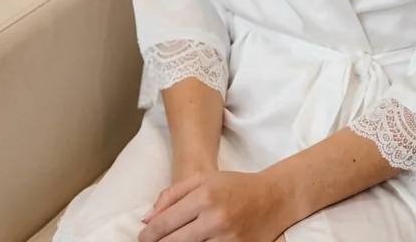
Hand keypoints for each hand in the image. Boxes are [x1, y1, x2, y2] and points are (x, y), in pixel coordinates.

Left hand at [139, 170, 287, 241]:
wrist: (273, 198)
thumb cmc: (234, 186)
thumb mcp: (203, 178)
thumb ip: (172, 194)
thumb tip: (146, 218)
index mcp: (205, 196)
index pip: (165, 223)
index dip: (148, 235)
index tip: (142, 238)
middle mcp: (215, 218)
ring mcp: (227, 239)